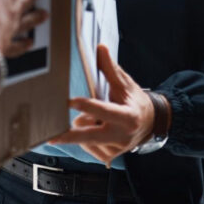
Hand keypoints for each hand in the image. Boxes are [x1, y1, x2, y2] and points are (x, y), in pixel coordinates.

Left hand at [48, 44, 153, 165]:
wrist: (151, 123)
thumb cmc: (135, 101)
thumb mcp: (125, 84)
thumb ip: (110, 68)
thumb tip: (100, 47)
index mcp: (128, 116)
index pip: (105, 111)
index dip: (87, 106)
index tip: (70, 101)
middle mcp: (123, 135)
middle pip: (92, 137)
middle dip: (71, 136)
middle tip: (51, 135)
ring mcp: (117, 148)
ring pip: (88, 141)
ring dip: (82, 129)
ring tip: (88, 118)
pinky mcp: (111, 155)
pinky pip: (90, 149)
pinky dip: (85, 140)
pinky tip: (90, 129)